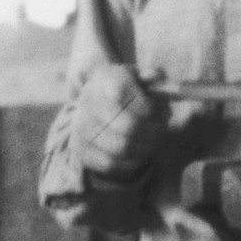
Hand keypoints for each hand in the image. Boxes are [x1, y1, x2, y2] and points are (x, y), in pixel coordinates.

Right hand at [70, 63, 167, 180]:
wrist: (95, 105)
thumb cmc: (126, 91)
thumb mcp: (139, 78)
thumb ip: (152, 77)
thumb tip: (158, 75)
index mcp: (105, 77)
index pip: (125, 94)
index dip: (147, 107)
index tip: (155, 112)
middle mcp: (88, 100)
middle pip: (129, 126)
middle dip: (153, 132)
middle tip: (161, 132)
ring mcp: (81, 126)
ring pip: (123, 147)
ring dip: (145, 148)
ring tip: (152, 143)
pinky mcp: (80, 149)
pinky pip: (111, 164)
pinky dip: (130, 162)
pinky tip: (136, 153)